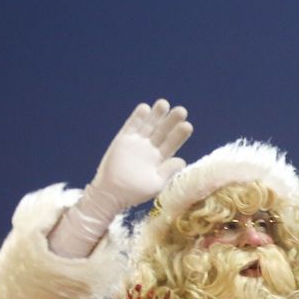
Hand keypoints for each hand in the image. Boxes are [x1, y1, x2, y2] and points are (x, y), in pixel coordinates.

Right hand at [49, 99, 192, 256]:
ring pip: (148, 126)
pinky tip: (145, 108)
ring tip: (164, 104)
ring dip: (156, 115)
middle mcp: (149, 149)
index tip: (188, 125)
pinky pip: (131, 126)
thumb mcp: (156, 184)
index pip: (172, 143)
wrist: (111, 194)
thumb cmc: (134, 193)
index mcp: (160, 159)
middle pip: (162, 131)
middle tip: (181, 110)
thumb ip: (168, 171)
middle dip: (171, 121)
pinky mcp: (123, 140)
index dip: (179, 135)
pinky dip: (137, 118)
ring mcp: (136, 143)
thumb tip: (182, 160)